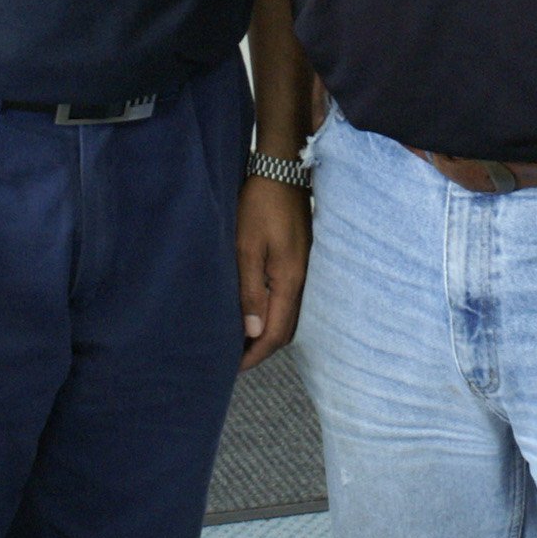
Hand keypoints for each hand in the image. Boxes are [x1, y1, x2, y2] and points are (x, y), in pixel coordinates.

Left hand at [236, 175, 310, 368]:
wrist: (282, 170)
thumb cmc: (260, 204)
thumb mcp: (246, 247)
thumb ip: (250, 291)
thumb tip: (253, 332)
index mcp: (289, 280)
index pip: (276, 333)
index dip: (255, 355)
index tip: (233, 367)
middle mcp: (302, 280)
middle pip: (286, 330)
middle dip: (262, 349)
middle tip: (233, 358)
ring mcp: (304, 270)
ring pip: (289, 316)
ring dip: (268, 332)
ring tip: (241, 340)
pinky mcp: (299, 260)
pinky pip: (289, 299)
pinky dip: (273, 313)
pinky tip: (256, 311)